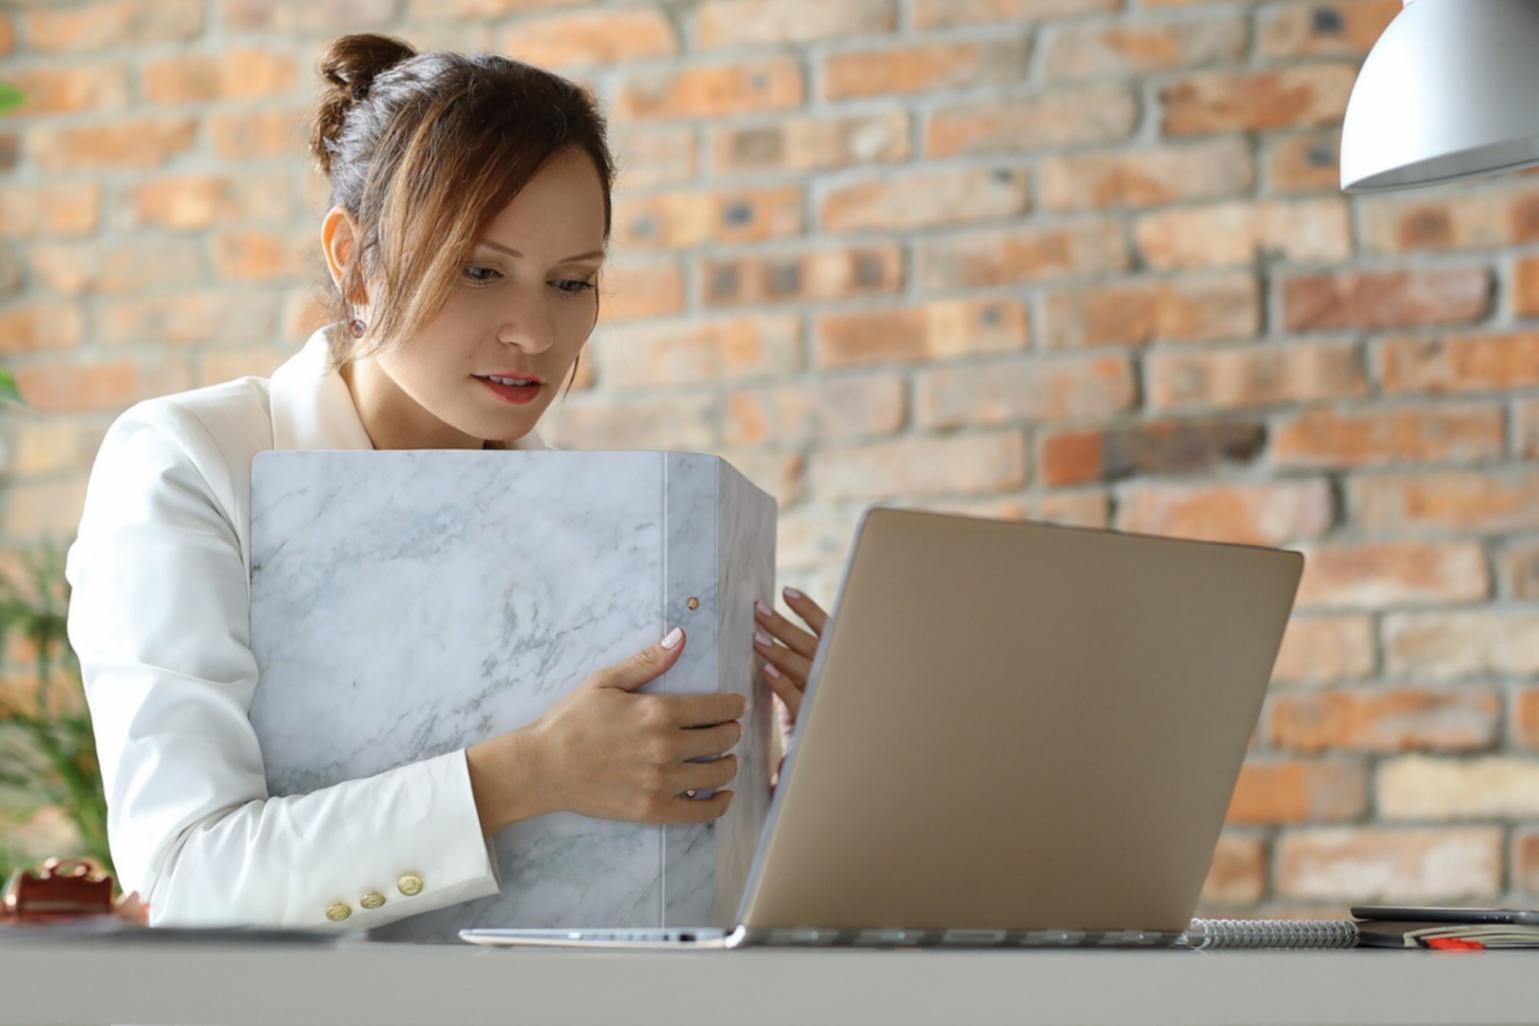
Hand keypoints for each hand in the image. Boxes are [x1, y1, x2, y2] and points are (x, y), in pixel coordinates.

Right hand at [468, 628, 744, 831]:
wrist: (543, 767)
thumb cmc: (571, 720)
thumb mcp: (606, 681)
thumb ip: (648, 661)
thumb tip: (681, 636)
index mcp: (658, 712)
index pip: (719, 707)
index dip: (735, 705)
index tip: (737, 705)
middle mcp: (666, 747)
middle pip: (724, 738)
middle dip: (732, 730)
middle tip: (728, 729)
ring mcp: (661, 781)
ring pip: (719, 772)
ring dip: (729, 763)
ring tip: (724, 758)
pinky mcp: (653, 809)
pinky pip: (702, 811)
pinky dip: (720, 803)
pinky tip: (723, 793)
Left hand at [753, 587, 828, 785]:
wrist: (829, 780)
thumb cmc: (815, 733)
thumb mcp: (807, 699)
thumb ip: (794, 674)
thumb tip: (766, 644)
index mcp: (837, 671)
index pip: (827, 633)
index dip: (809, 612)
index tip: (788, 592)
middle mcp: (837, 683)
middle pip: (813, 647)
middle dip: (786, 626)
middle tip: (759, 608)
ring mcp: (827, 704)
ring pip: (805, 670)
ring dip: (781, 651)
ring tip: (756, 634)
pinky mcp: (815, 727)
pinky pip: (799, 702)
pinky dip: (783, 685)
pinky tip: (766, 672)